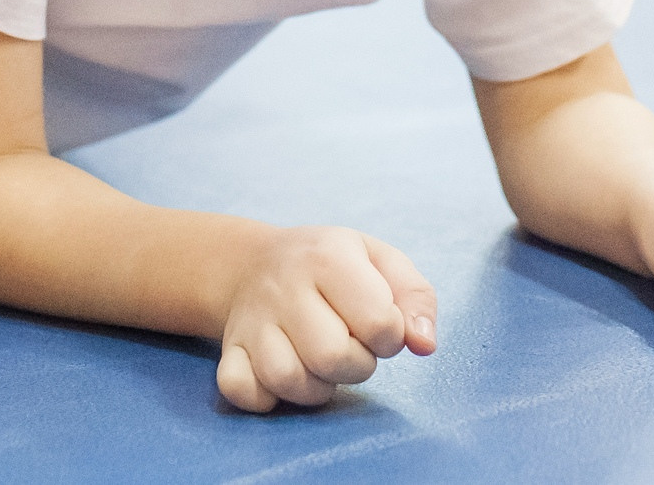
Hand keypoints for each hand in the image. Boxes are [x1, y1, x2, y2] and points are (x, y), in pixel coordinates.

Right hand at [215, 227, 437, 412]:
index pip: (379, 322)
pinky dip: (264, 397)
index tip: (378, 324)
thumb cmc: (332, 268)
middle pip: (332, 356)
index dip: (390, 335)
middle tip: (349, 346)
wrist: (254, 262)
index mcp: (327, 256)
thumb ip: (415, 298)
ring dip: (316, 386)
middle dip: (356, 365)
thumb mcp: (380, 261)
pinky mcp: (230, 349)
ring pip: (287, 379)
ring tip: (318, 363)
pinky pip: (241, 390)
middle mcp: (284, 285)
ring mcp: (251, 319)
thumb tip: (424, 345)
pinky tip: (278, 378)